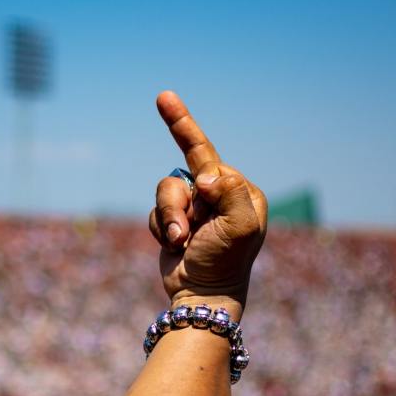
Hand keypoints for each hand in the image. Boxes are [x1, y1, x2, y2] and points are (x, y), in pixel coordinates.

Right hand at [148, 91, 266, 315]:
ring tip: (181, 242)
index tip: (164, 99)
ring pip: (166, 192)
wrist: (201, 296)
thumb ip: (229, 193)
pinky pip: (156, 212)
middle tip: (180, 210)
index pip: (208, 155)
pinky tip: (176, 247)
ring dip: (169, 219)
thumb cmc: (225, 262)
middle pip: (182, 173)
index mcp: (239, 190)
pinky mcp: (174, 221)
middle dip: (177, 203)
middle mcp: (218, 194)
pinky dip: (162, 229)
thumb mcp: (239, 226)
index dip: (183, 130)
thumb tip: (205, 177)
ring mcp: (195, 208)